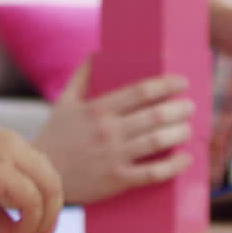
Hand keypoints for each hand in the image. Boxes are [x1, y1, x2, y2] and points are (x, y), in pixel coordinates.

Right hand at [0, 128, 62, 232]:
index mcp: (7, 142)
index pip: (43, 172)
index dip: (48, 203)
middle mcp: (12, 143)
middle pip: (52, 180)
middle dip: (51, 215)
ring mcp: (7, 153)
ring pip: (47, 190)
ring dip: (41, 222)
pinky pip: (30, 200)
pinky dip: (28, 223)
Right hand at [34, 61, 193, 203]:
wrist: (41, 174)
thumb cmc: (57, 135)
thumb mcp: (65, 102)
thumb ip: (82, 77)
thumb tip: (97, 53)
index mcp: (96, 109)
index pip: (140, 91)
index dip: (166, 85)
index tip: (183, 82)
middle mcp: (107, 131)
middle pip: (154, 115)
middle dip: (179, 109)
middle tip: (190, 106)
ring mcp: (113, 156)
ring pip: (157, 141)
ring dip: (179, 132)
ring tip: (188, 127)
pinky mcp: (117, 180)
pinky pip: (153, 173)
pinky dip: (174, 165)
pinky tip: (186, 158)